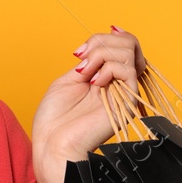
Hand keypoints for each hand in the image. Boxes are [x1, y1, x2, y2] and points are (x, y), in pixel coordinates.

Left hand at [30, 25, 146, 182]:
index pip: (121, 43)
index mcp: (107, 77)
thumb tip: (106, 39)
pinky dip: (107, 68)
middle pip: (129, 42)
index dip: (101, 38)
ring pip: (129, 51)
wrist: (52, 144)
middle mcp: (119, 83)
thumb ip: (90, 60)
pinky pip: (127, 69)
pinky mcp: (128, 102)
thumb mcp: (69, 78)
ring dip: (100, 55)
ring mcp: (125, 92)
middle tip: (81, 64)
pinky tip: (94, 83)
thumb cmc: (55, 119)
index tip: (78, 52)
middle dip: (100, 43)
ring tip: (84, 74)